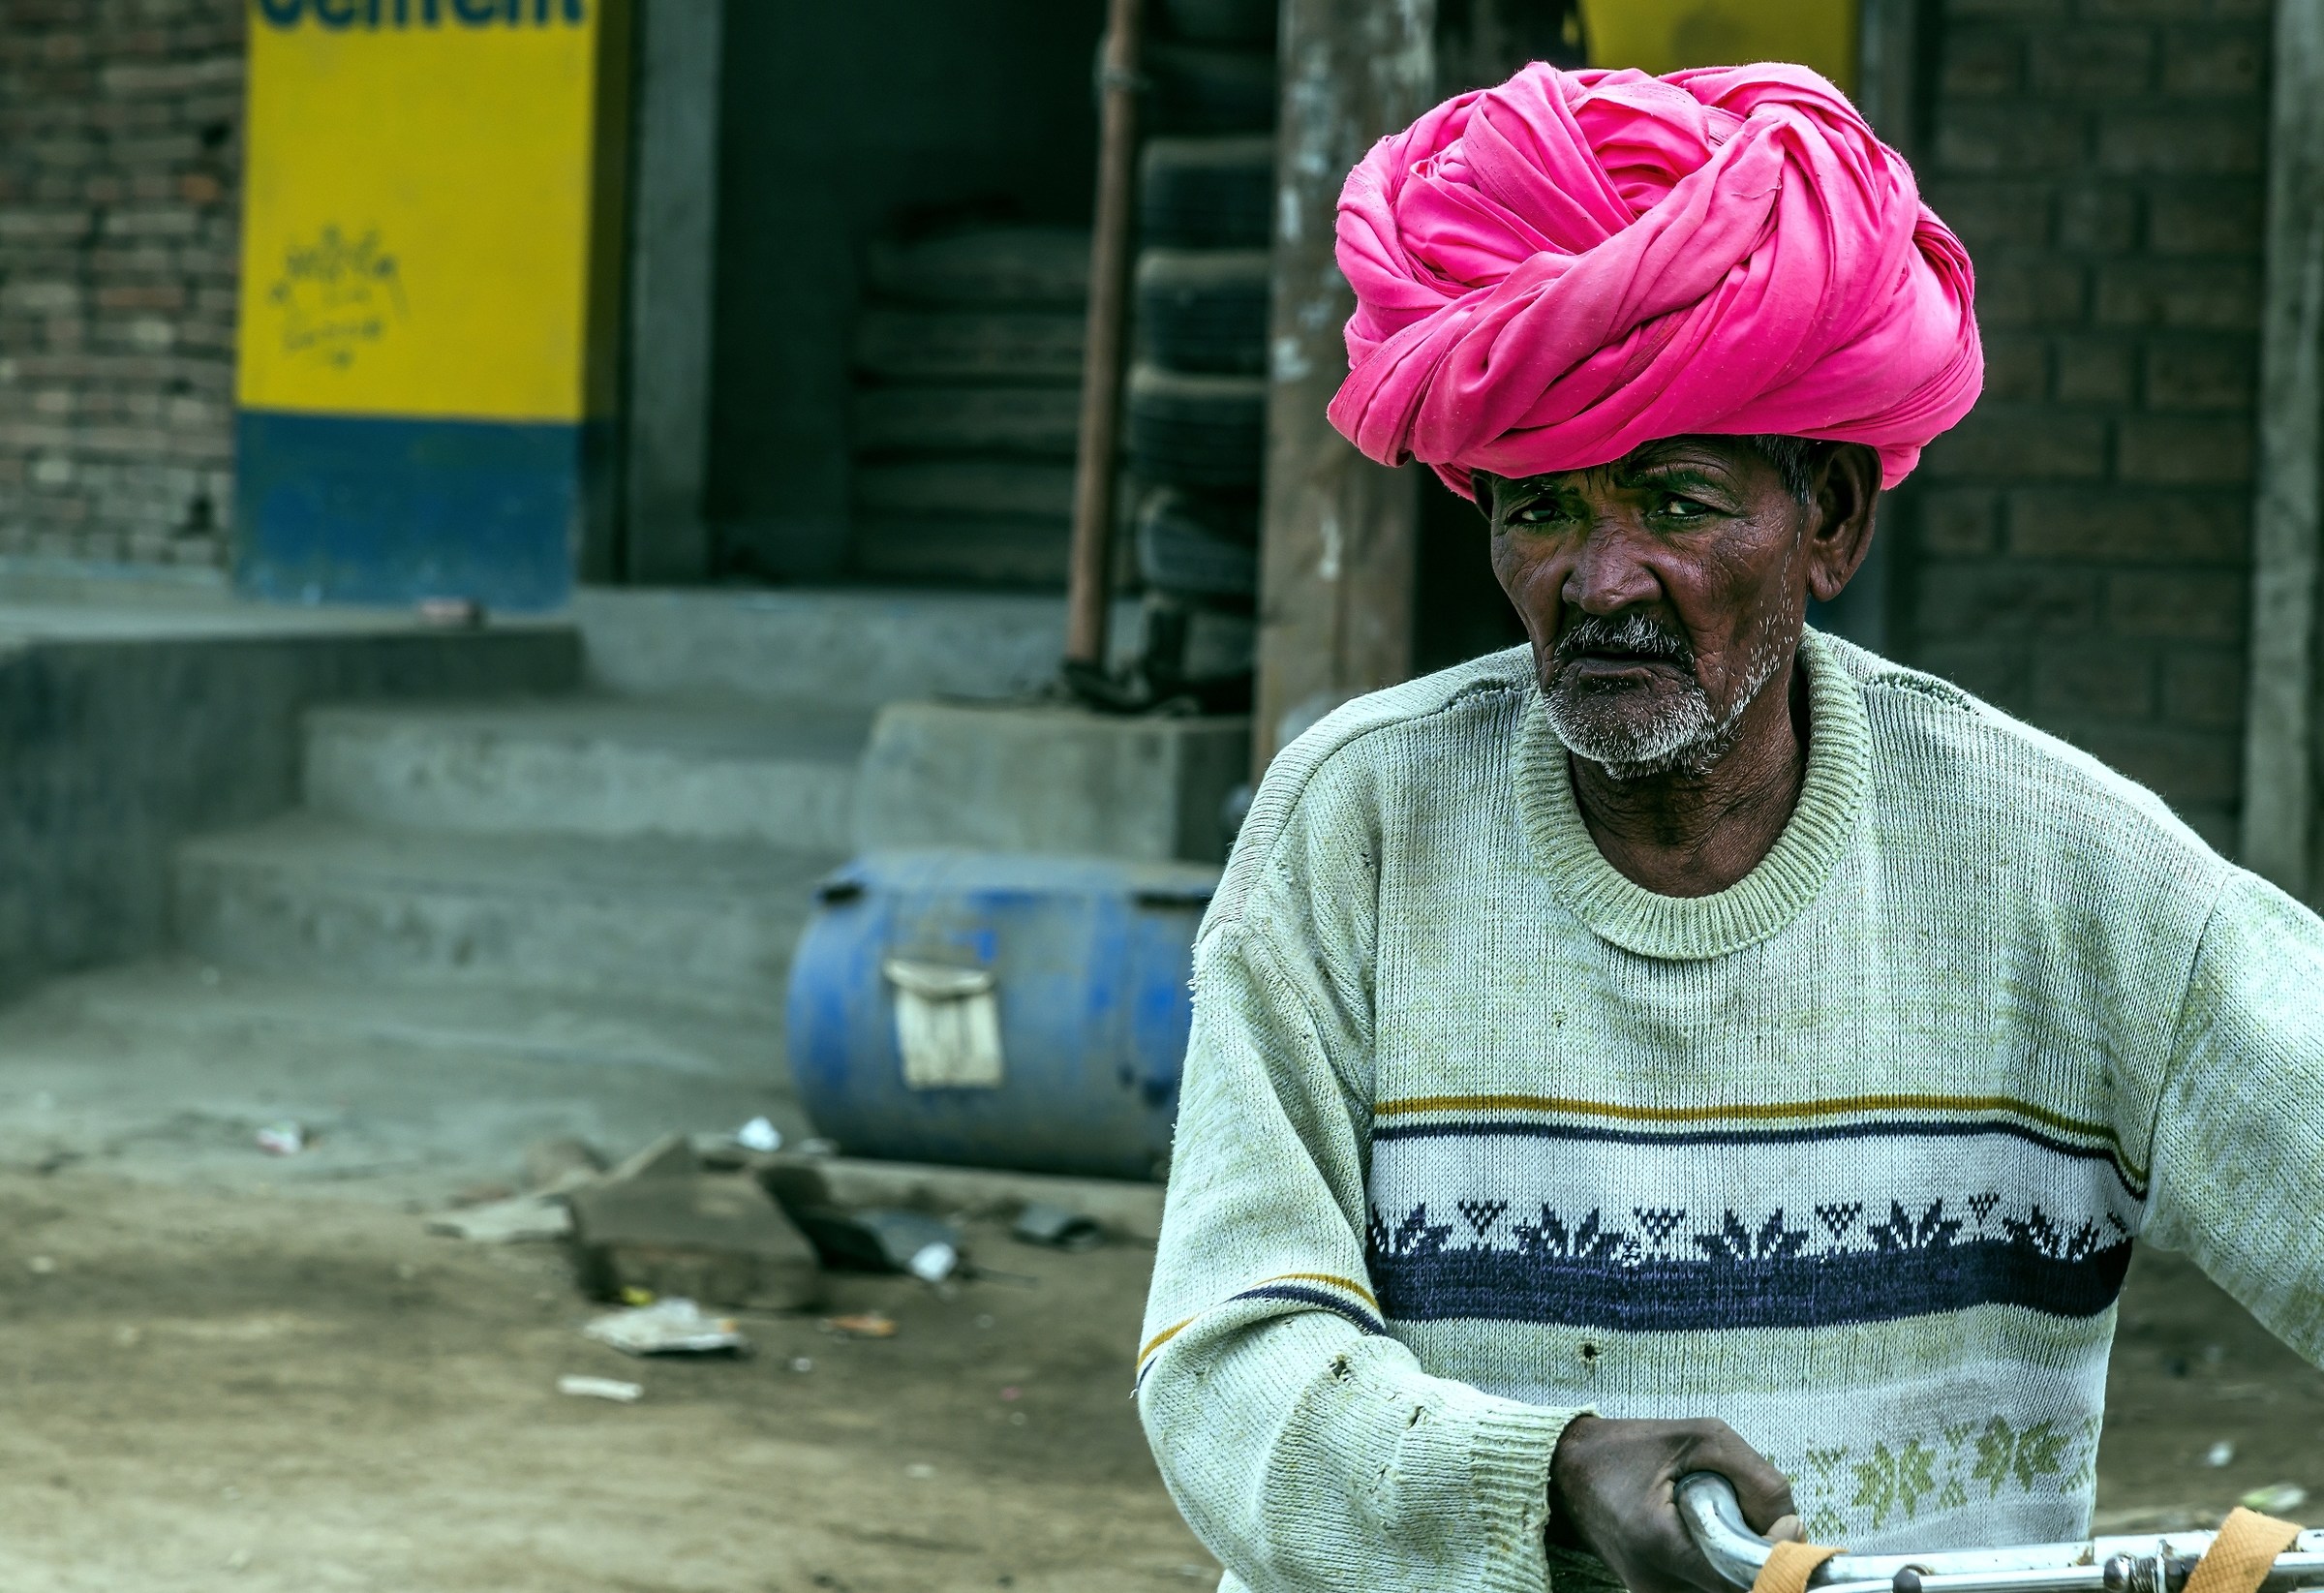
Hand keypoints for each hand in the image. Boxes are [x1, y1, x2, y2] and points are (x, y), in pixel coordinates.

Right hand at [1547, 1415, 1801, 1592]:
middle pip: (1740, 1590)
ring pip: (1726, 1591)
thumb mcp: (1699, 1437)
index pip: (1746, 1577)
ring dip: (1744, 1565)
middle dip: (1764, 1560)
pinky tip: (1713, 1538)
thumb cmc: (1630, 1448)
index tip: (1783, 1523)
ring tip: (1730, 1524)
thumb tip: (1791, 1524)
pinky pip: (1708, 1589)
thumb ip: (1755, 1477)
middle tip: (1760, 1520)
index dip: (1777, 1554)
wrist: (1566, 1472)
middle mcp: (1655, 1584)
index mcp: (1660, 1543)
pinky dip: (1723, 1569)